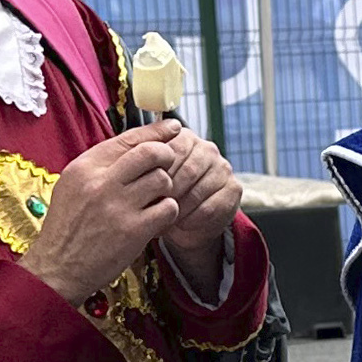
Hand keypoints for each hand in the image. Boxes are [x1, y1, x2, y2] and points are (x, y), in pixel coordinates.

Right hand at [21, 129, 178, 301]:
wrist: (57, 268)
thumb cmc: (69, 227)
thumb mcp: (73, 186)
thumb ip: (102, 166)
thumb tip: (140, 143)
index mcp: (84, 167)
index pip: (128, 138)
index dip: (156, 131)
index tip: (174, 127)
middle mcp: (100, 182)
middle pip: (151, 153)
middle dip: (166, 156)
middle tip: (166, 167)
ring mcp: (117, 206)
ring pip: (163, 179)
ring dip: (167, 189)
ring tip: (155, 200)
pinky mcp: (133, 230)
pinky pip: (168, 208)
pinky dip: (169, 211)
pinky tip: (157, 218)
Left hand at [148, 120, 243, 251]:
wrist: (184, 223)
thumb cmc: (161, 195)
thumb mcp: (147, 177)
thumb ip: (141, 163)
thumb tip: (128, 160)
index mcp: (184, 138)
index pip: (170, 150)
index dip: (155, 173)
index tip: (142, 190)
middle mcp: (207, 149)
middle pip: (186, 170)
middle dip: (167, 193)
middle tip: (152, 208)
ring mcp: (223, 168)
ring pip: (197, 190)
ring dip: (178, 208)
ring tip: (163, 218)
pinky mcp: (234, 189)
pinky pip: (210, 207)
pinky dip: (191, 219)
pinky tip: (180, 224)